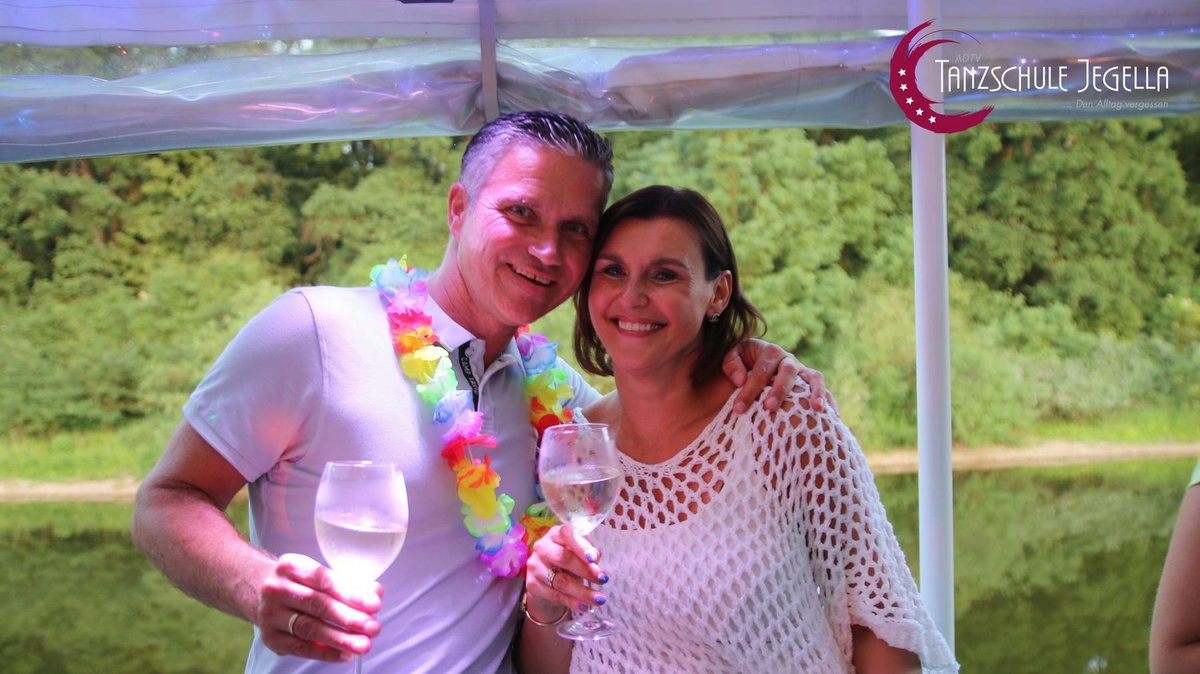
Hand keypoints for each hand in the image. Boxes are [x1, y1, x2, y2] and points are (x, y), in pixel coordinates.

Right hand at [257, 553, 382, 661]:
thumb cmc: (300, 583)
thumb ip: (347, 582)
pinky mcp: (271, 638)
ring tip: (363, 644)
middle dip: (349, 618)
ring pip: (309, 629)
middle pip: (317, 605)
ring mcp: (270, 615)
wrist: (260, 594)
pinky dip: (325, 653)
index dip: (350, 593)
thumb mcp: (318, 573)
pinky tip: (345, 654)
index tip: (374, 604)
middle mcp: (276, 589)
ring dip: (340, 638)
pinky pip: (301, 648)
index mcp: (290, 566)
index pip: (323, 579)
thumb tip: (375, 593)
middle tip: (372, 627)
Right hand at [524, 525, 607, 621]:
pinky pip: (555, 596)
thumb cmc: (567, 562)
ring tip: (599, 599)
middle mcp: (541, 547)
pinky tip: (585, 606)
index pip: (565, 533)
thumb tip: (595, 559)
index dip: (580, 546)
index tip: (594, 559)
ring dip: (582, 591)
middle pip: (563, 558)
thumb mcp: (579, 553)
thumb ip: (588, 553)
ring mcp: (535, 566)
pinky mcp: (532, 585)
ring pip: (560, 581)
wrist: (546, 581)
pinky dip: (572, 602)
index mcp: (555, 534)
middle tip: (602, 579)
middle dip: (585, 570)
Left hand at [723, 338, 827, 412]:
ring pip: (813, 378)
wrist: (755, 362)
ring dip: (816, 392)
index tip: (738, 408)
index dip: (749, 389)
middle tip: (769, 408)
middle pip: (787, 372)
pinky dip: (830, 401)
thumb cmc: (742, 363)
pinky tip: (833, 416)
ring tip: (816, 408)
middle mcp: (789, 360)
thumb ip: (731, 364)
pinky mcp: (811, 383)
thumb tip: (741, 380)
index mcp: (769, 351)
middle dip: (779, 390)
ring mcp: (803, 371)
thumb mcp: (732, 357)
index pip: (760, 371)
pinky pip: (826, 390)